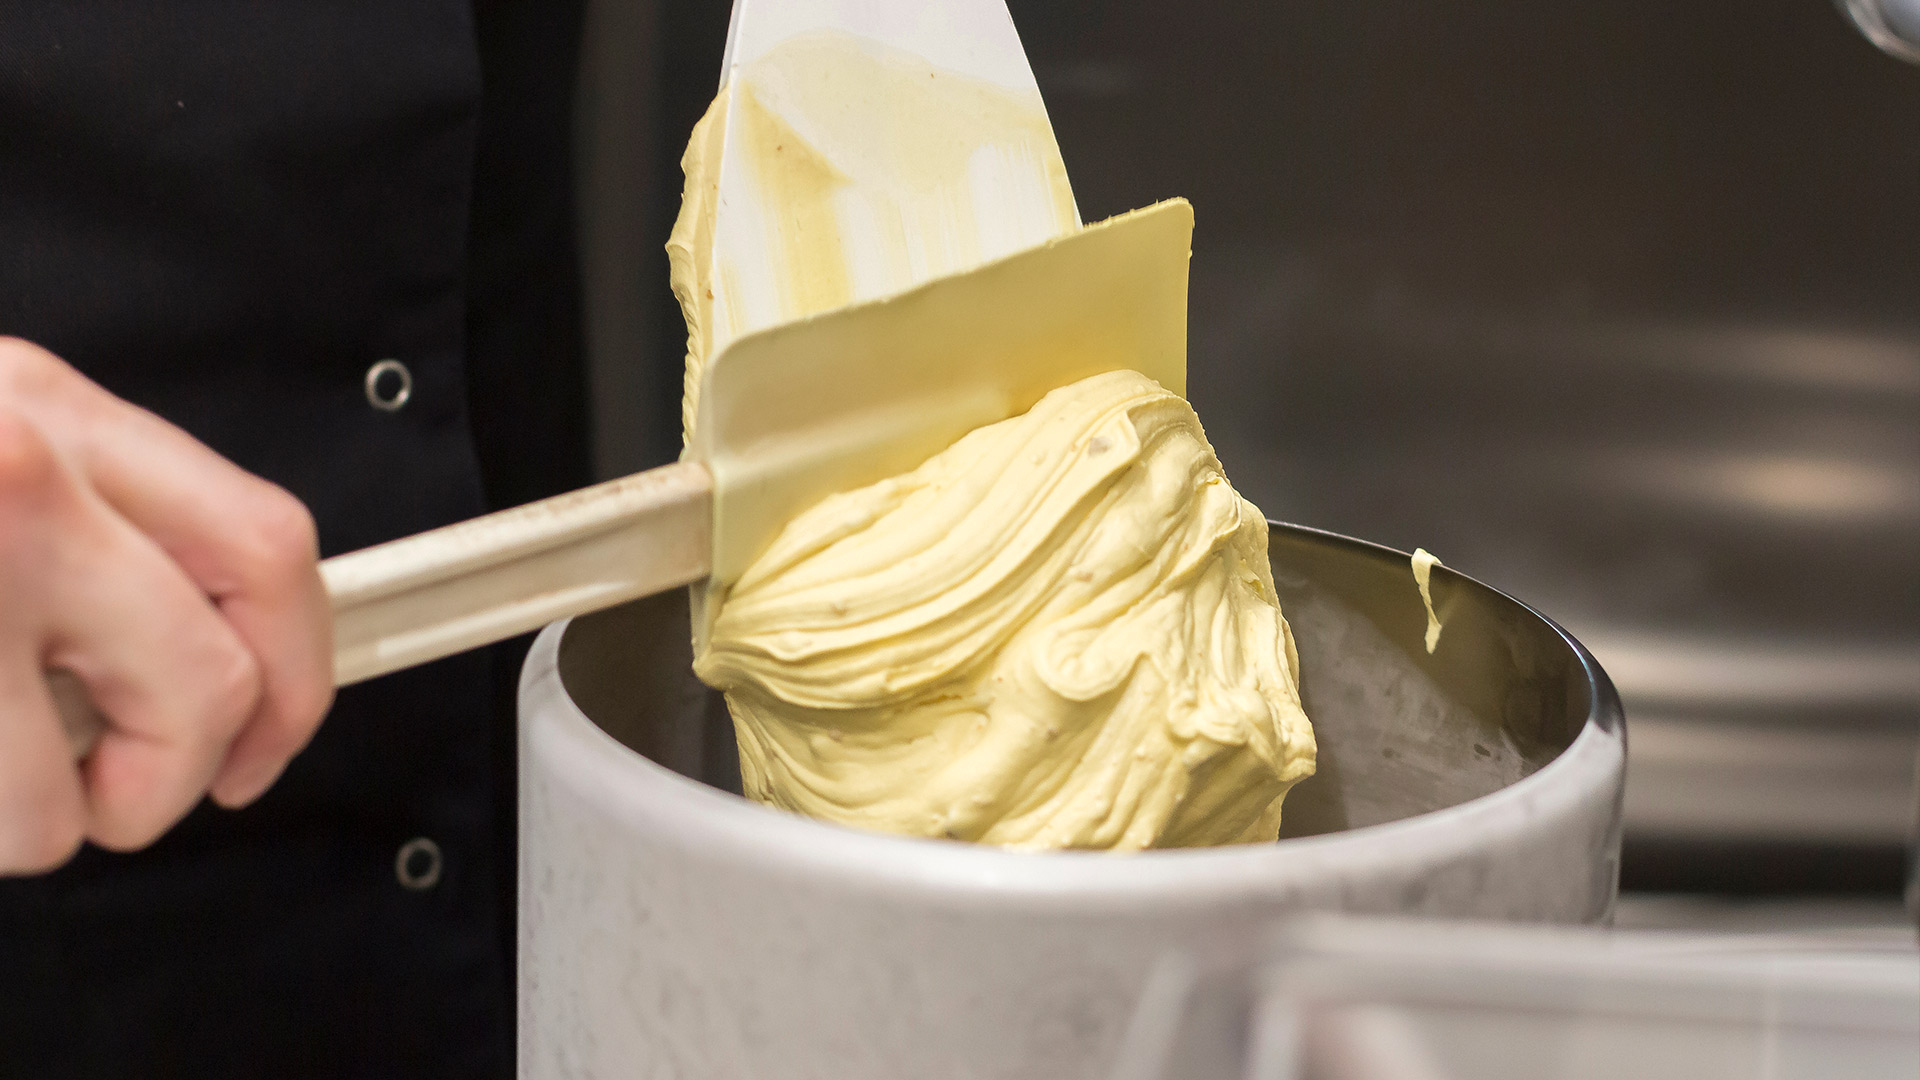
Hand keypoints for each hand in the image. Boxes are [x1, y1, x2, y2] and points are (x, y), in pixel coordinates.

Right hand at [0, 338, 332, 873]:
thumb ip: (94, 518)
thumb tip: (185, 644)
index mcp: (57, 416)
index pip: (269, 548)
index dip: (300, 673)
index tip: (273, 737)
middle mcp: (22, 480)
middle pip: (209, 682)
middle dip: (173, 773)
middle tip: (113, 786)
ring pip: (69, 792)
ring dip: (40, 820)